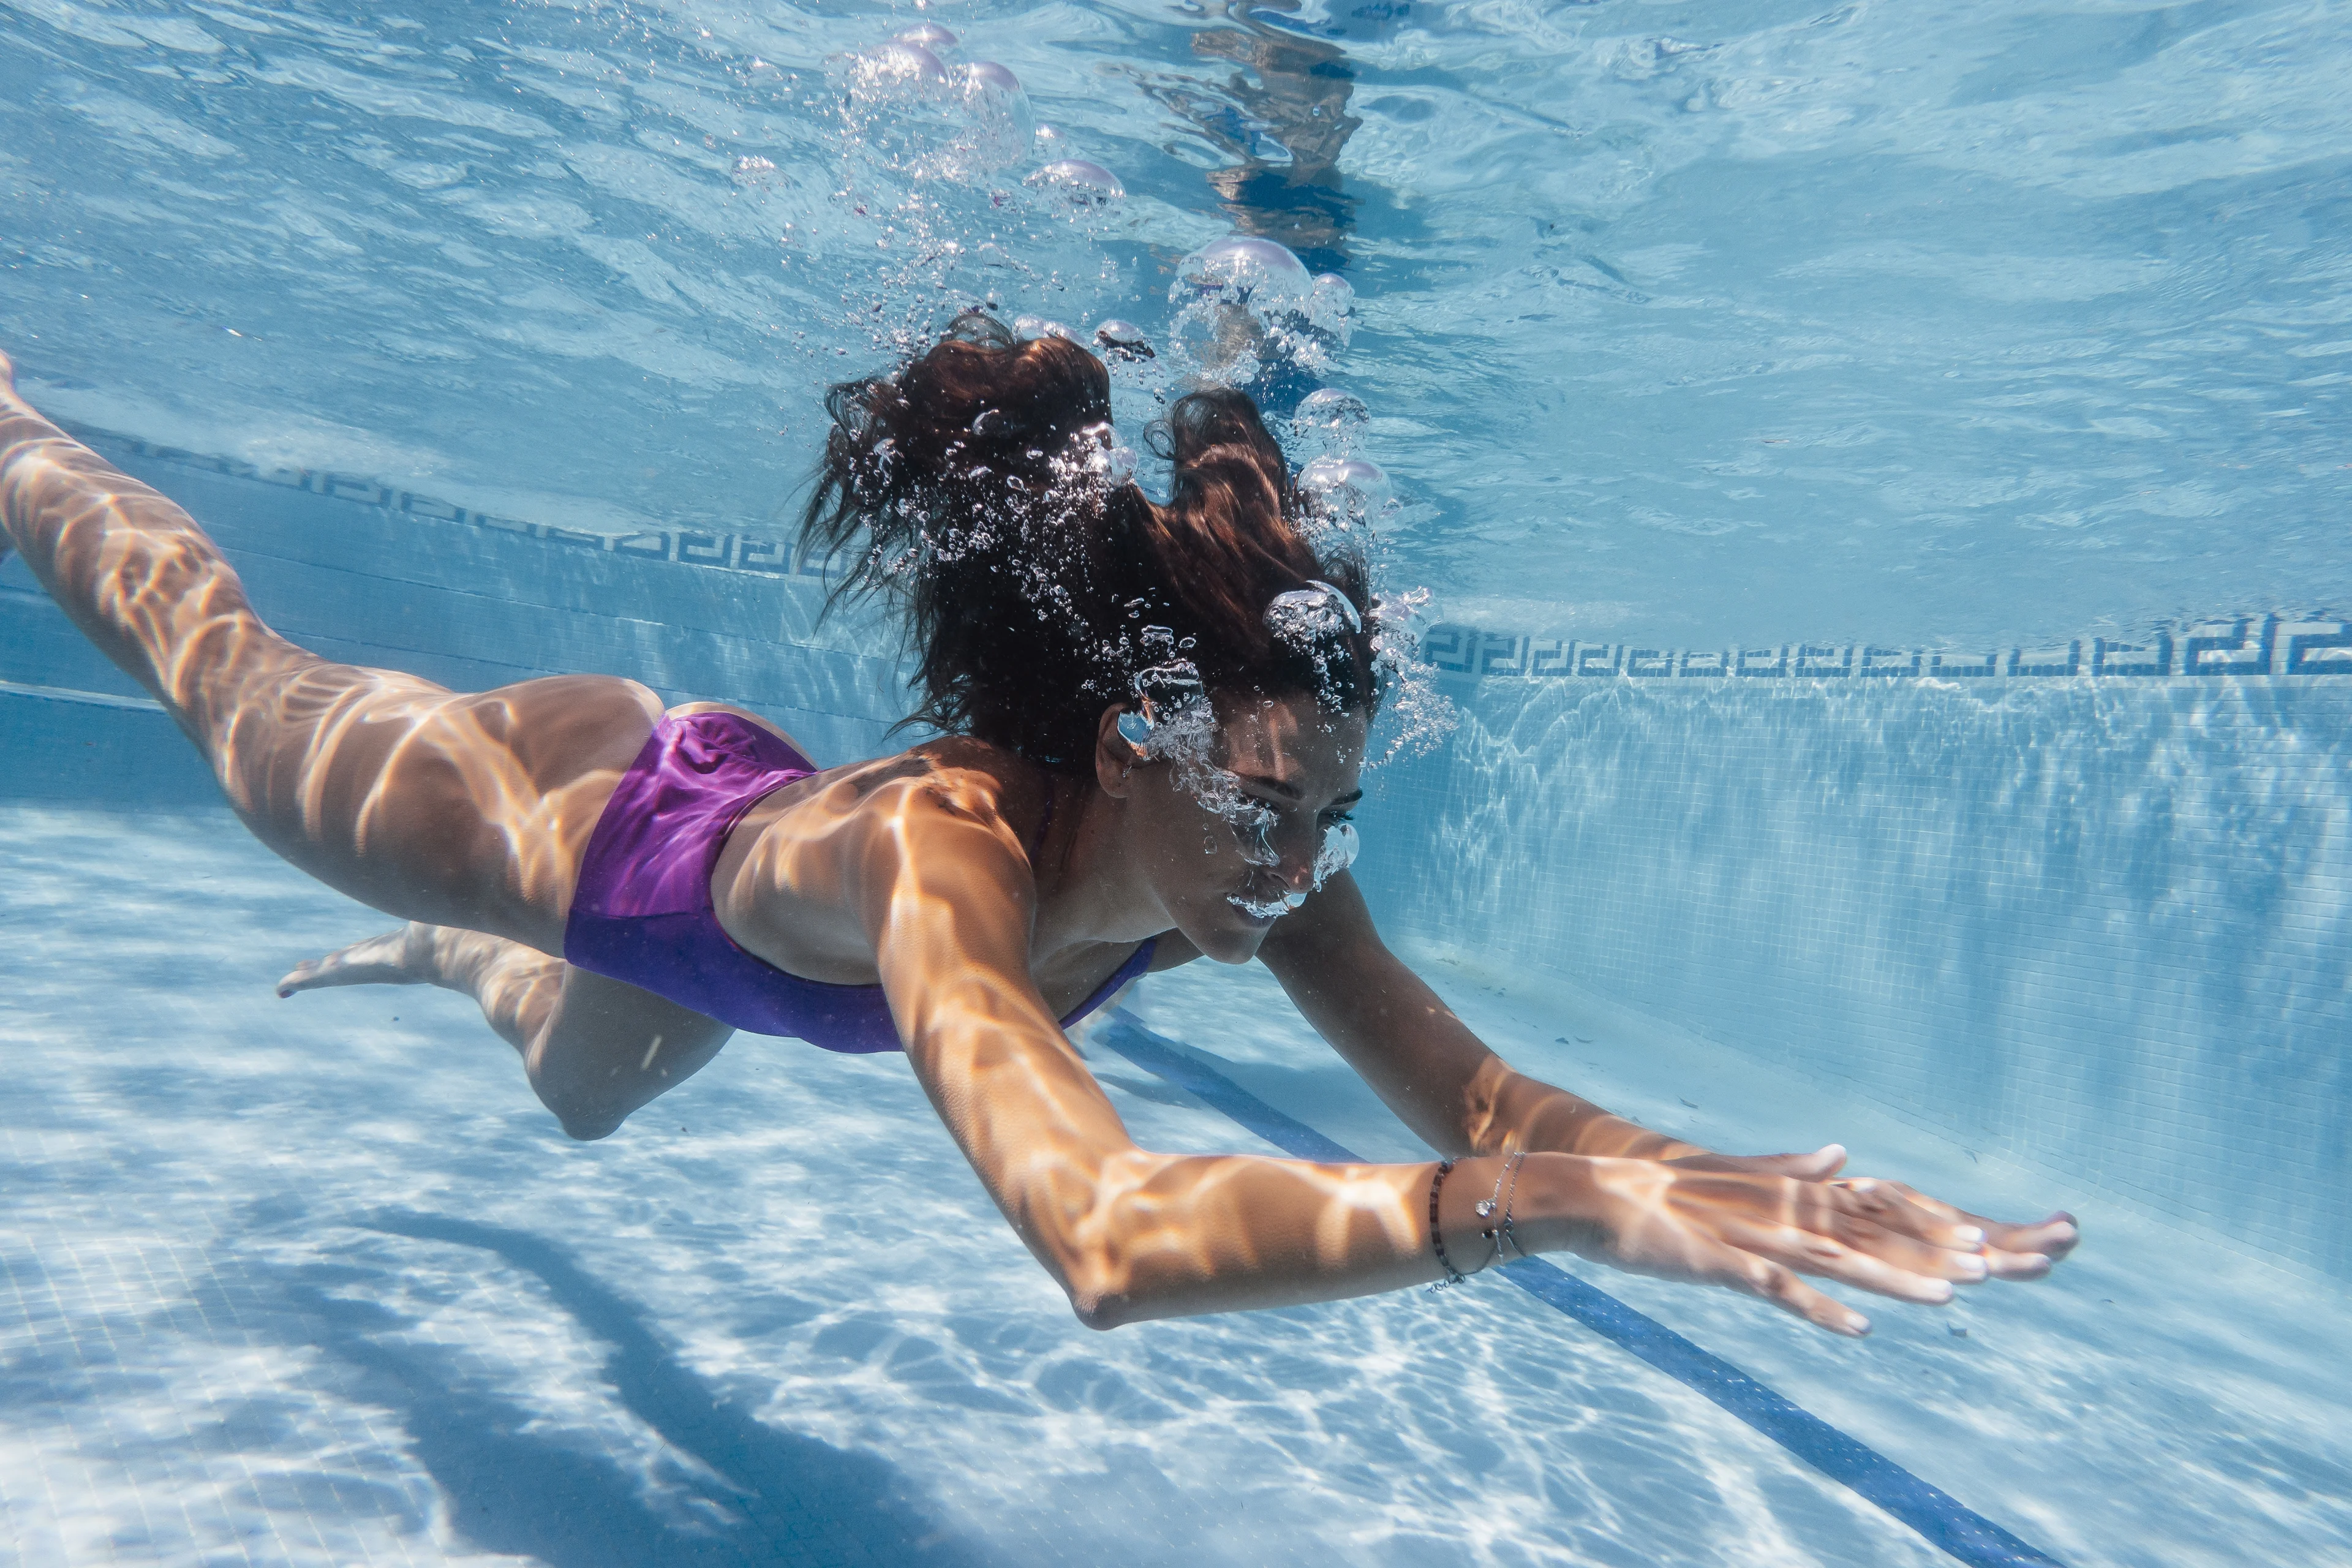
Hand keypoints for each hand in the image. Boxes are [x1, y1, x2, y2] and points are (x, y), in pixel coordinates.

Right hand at [1538, 1153, 2071, 1335]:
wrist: (1595, 1196)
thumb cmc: (1663, 1197)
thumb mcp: (1737, 1178)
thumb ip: (1791, 1167)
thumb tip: (1841, 1154)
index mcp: (1787, 1192)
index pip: (1871, 1208)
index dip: (1929, 1224)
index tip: (1986, 1238)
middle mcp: (1781, 1210)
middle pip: (1869, 1232)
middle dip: (1934, 1250)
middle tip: (2001, 1266)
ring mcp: (1753, 1237)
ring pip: (1838, 1259)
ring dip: (1896, 1278)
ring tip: (1954, 1296)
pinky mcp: (1722, 1264)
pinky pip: (1778, 1290)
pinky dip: (1819, 1307)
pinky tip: (1857, 1328)